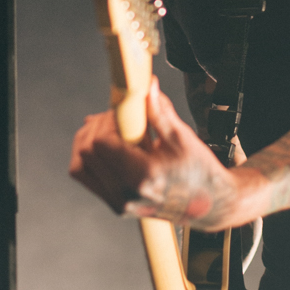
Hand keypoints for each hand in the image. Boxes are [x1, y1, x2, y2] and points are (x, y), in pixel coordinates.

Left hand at [70, 78, 265, 228]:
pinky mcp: (117, 204)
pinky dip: (89, 157)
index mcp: (142, 177)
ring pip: (79, 165)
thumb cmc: (199, 171)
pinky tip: (104, 142)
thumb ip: (159, 110)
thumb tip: (147, 85)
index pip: (102, 143)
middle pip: (87, 152)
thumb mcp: (181, 137)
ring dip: (88, 140)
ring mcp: (119, 203)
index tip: (123, 111)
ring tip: (109, 127)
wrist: (209, 204)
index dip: (108, 120)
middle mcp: (126, 194)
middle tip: (118, 116)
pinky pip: (87, 177)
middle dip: (98, 126)